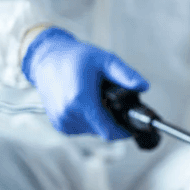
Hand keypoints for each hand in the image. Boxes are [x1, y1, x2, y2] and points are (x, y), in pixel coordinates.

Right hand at [22, 27, 149, 139]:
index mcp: (81, 100)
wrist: (46, 58)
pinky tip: (86, 103)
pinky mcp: (59, 124)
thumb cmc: (76, 57)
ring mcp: (62, 121)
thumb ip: (125, 74)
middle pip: (103, 130)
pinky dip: (89, 120)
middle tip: (113, 102)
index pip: (109, 131)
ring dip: (101, 120)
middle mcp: (68, 114)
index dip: (125, 131)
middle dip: (114, 121)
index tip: (134, 126)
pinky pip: (82, 128)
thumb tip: (144, 86)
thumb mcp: (105, 60)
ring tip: (97, 99)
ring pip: (93, 131)